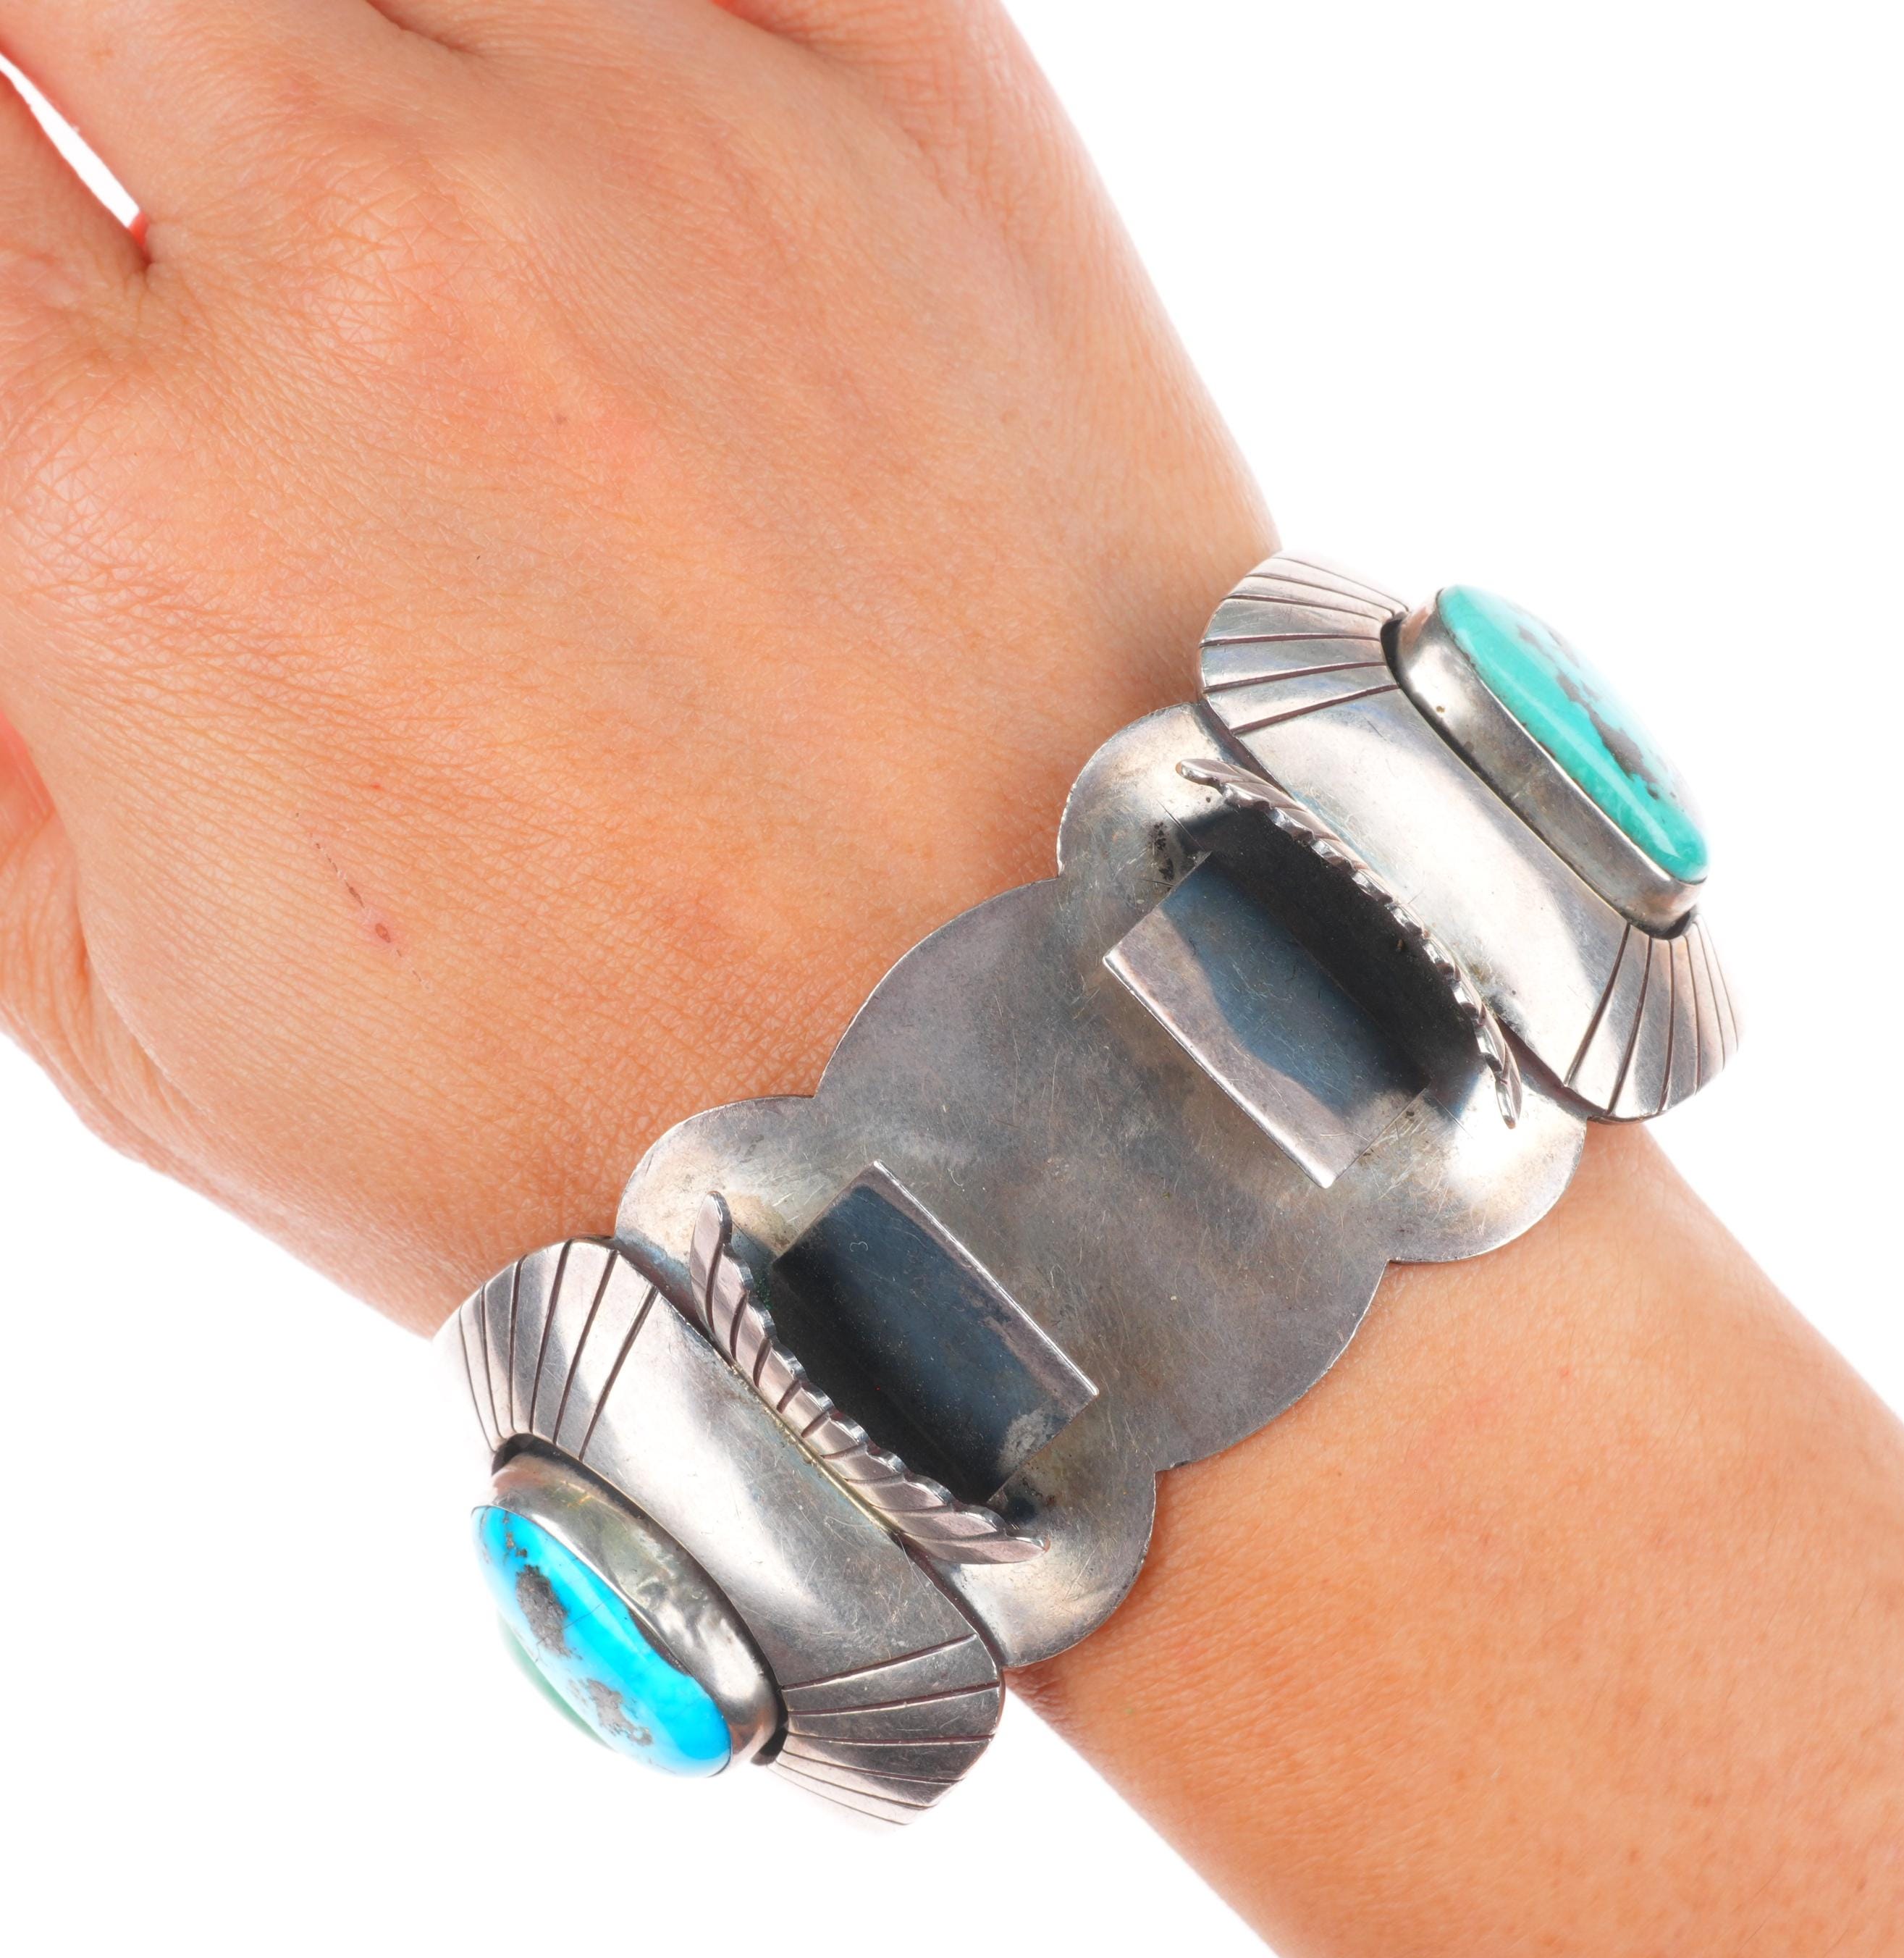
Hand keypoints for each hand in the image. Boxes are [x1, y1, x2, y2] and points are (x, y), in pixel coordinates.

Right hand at [0, 0, 1269, 1325]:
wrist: (1024, 1109)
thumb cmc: (612, 1122)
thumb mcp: (148, 1023)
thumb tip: (10, 459)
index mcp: (130, 499)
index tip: (57, 254)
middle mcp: (379, 265)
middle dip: (109, 72)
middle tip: (214, 188)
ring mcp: (666, 150)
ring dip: (346, 49)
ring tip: (416, 203)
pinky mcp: (921, 108)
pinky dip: (607, 18)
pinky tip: (598, 132)